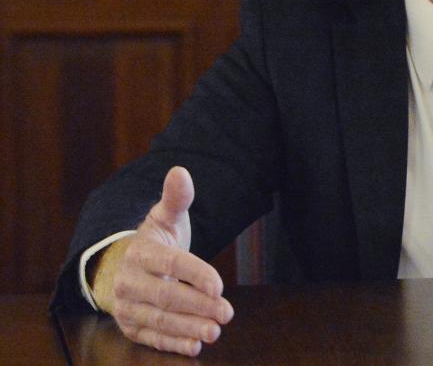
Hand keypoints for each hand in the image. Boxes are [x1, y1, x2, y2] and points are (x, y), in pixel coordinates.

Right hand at [90, 166, 233, 355]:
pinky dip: (173, 344)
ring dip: (188, 328)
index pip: (170, 263)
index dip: (195, 274)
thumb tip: (180, 171)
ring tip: (215, 331)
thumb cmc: (153, 241)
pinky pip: (152, 337)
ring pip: (159, 320)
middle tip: (226, 312)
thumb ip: (176, 199)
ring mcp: (127, 307)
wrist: (120, 266)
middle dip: (197, 305)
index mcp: (140, 252)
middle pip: (166, 296)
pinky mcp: (131, 326)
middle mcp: (128, 281)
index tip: (220, 285)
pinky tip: (195, 346)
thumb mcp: (164, 218)